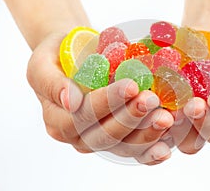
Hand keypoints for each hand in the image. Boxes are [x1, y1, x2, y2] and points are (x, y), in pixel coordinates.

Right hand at [27, 33, 174, 164]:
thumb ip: (51, 83)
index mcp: (57, 121)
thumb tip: (70, 102)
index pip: (81, 118)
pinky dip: (152, 150)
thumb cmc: (58, 59)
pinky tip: (167, 143)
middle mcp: (78, 136)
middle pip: (105, 135)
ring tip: (166, 117)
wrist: (74, 59)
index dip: (106, 104)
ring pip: (123, 146)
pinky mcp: (119, 140)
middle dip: (130, 118)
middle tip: (152, 99)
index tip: (130, 86)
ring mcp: (100, 140)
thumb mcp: (42, 65)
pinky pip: (135, 150)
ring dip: (146, 134)